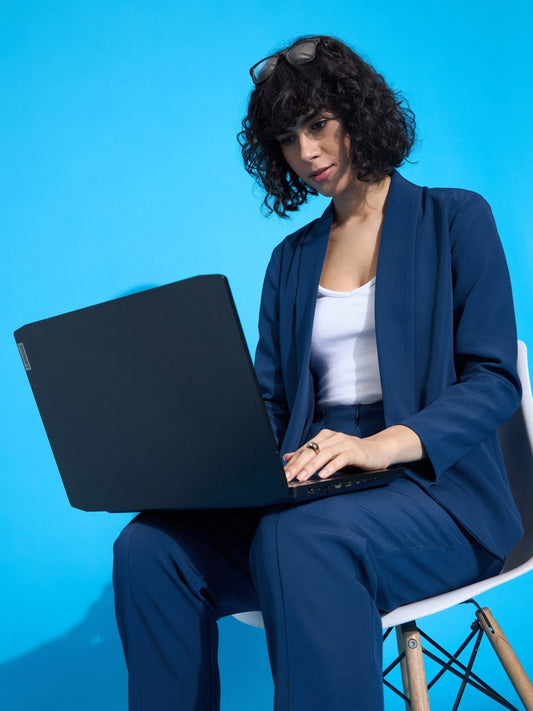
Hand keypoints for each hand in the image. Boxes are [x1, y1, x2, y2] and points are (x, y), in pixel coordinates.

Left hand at [283, 425, 424, 481]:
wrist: (379, 450)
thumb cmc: (352, 454)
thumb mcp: (329, 454)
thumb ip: (310, 455)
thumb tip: (288, 457)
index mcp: (325, 436)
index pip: (305, 449)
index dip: (293, 461)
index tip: (282, 474)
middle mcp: (333, 437)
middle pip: (312, 450)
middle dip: (298, 464)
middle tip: (288, 476)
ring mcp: (345, 443)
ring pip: (324, 454)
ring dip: (312, 466)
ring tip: (302, 477)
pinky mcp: (356, 451)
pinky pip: (341, 459)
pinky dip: (331, 467)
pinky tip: (323, 475)